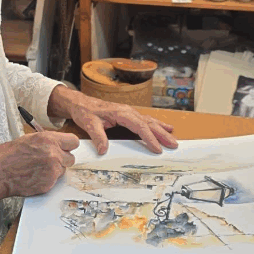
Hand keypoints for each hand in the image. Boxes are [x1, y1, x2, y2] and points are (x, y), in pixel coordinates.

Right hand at [0, 132, 79, 202]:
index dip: (68, 145)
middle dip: (62, 159)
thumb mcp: (28, 139)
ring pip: (63, 170)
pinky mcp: (49, 184)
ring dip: (55, 170)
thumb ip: (45, 141)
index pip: (73, 141)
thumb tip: (55, 143)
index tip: (65, 147)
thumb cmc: (8, 156)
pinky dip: (47, 179)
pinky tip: (35, 176)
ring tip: (38, 168)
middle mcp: (53, 154)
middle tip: (51, 159)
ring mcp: (52, 170)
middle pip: (71, 158)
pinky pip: (55, 181)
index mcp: (48, 140)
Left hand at [48, 85, 177, 155]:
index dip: (149, 137)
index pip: (139, 126)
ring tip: (173, 137)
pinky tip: (164, 127)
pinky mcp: (127, 114)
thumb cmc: (85, 111)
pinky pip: (145, 120)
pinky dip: (156, 124)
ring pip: (149, 121)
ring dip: (161, 129)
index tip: (157, 149)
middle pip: (148, 123)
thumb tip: (103, 150)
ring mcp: (128, 112)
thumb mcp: (89, 124)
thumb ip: (97, 136)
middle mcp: (127, 111)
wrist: (80, 103)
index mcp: (120, 113)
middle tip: (174, 144)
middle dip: (162, 134)